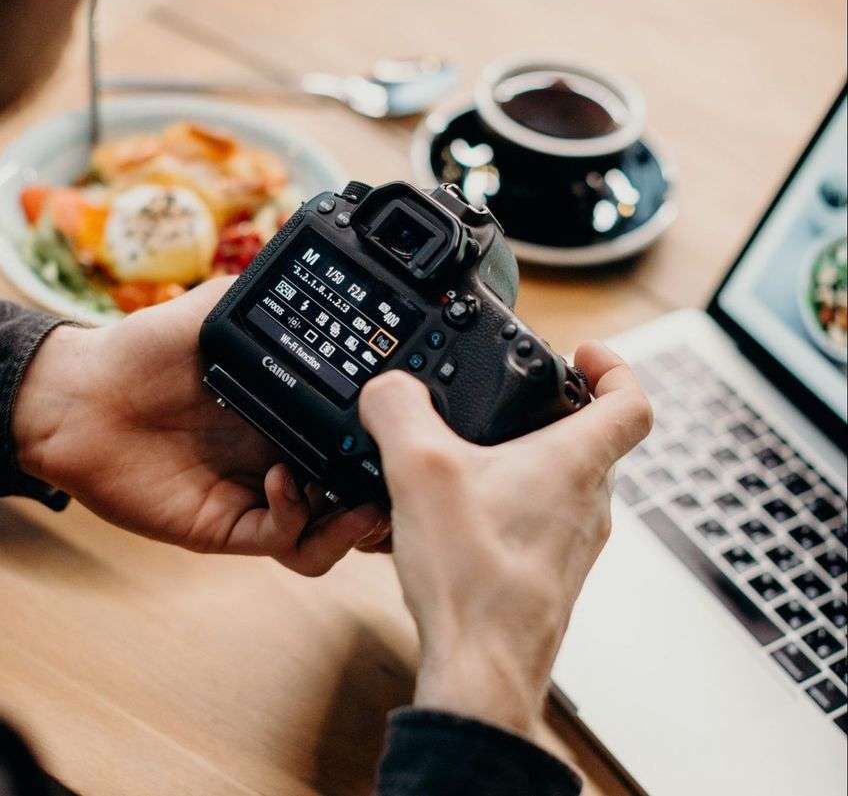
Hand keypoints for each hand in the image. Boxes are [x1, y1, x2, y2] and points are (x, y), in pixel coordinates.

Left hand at [12, 278, 388, 574]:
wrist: (77, 397)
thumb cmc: (139, 351)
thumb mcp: (210, 311)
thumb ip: (258, 292)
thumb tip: (306, 254)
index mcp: (287, 412)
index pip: (351, 436)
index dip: (383, 440)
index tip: (409, 424)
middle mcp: (281, 457)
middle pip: (353, 493)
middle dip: (386, 495)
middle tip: (403, 476)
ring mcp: (257, 496)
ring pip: (326, 534)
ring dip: (352, 525)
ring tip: (362, 500)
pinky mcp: (227, 526)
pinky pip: (281, 538)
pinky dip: (296, 517)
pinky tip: (286, 480)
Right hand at [358, 342, 651, 735]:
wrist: (482, 666)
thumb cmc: (473, 578)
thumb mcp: (419, 470)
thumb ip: (399, 410)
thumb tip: (388, 388)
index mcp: (575, 463)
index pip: (631, 400)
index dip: (613, 365)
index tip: (582, 353)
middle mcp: (588, 504)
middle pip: (594, 439)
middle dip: (553, 411)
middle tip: (511, 401)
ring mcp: (573, 543)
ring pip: (565, 484)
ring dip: (527, 461)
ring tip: (470, 460)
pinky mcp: (549, 574)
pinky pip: (540, 523)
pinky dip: (508, 506)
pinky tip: (456, 519)